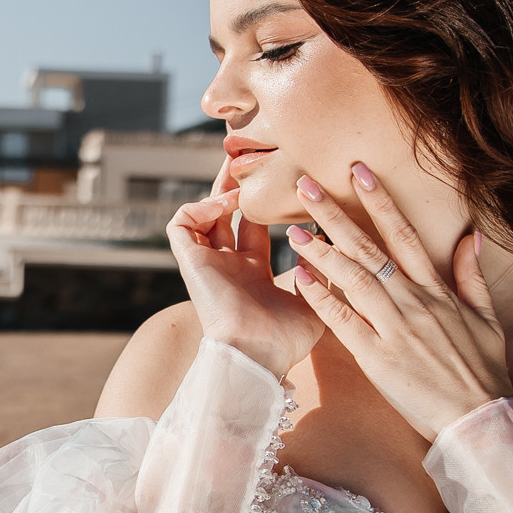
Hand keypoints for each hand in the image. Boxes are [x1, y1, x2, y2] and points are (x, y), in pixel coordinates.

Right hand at [164, 159, 322, 376]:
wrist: (257, 355)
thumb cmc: (287, 339)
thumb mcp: (315, 298)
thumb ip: (322, 267)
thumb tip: (331, 235)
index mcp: (254, 275)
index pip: (254, 229)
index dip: (264, 205)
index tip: (281, 181)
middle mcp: (228, 266)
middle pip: (225, 216)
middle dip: (236, 186)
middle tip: (249, 157)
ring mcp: (207, 264)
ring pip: (200, 215)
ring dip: (216, 192)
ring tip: (236, 174)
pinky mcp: (189, 263)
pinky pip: (182, 224)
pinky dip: (199, 208)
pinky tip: (225, 205)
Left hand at [285, 162, 511, 438]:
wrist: (480, 418)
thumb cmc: (483, 370)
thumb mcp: (486, 318)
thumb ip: (472, 275)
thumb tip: (471, 235)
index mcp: (437, 291)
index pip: (403, 235)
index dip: (379, 201)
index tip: (357, 171)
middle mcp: (414, 302)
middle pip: (369, 249)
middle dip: (336, 214)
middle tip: (306, 184)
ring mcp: (395, 328)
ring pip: (352, 279)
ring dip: (321, 251)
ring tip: (293, 229)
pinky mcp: (378, 357)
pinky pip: (344, 321)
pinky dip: (322, 298)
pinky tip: (300, 278)